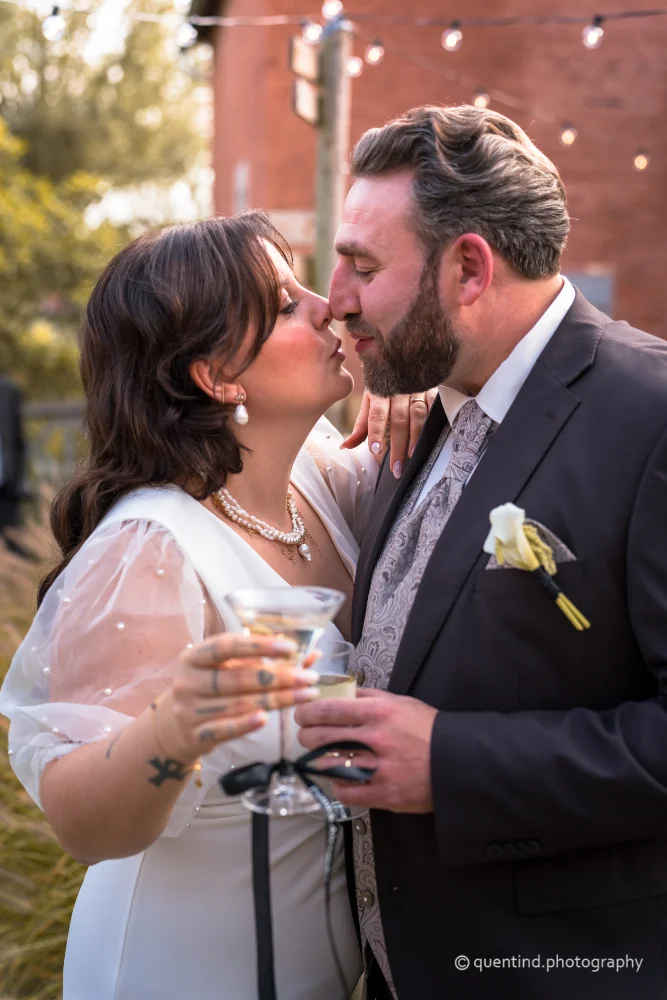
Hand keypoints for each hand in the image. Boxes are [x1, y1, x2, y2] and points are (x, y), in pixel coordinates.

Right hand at [156, 633, 319, 761]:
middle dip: (279, 677)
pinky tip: (266, 718)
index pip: (227, 646)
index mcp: (194, 657)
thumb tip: (310, 655)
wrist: (172, 726)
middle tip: (309, 677)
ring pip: (238, 704)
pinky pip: (225, 730)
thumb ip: (262, 660)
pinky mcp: (195, 736)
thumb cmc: (208, 688)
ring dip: (277, 700)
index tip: (290, 648)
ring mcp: (189, 710)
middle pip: (238, 678)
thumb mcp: (225, 668)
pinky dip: (245, 724)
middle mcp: (187, 681)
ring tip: (306, 695)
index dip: (259, 646)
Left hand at [295, 688, 436, 812]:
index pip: (329, 709)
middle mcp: (376, 738)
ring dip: (318, 760)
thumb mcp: (401, 702)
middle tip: (305, 735)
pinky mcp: (383, 793)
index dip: (308, 712)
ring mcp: (378, 768)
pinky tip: (339, 779)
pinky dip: (337, 785)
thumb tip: (343, 691)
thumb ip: (370, 696)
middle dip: (306, 736)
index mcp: (379, 712)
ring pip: (329, 764)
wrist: (457, 761)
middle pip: (322, 737)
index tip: (301, 714)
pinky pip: (345, 791)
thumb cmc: (428, 730)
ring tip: (318, 757)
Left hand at [341, 389, 436, 476]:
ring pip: (418, 414)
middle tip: (396, 467)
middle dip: (397, 445)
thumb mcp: (369, 401)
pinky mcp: (432, 389)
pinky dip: (433, 421)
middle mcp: (398, 390)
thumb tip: (345, 446)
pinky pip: (435, 405)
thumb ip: (361, 426)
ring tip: (413, 454)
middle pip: (398, 419)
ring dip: (416, 436)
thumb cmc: (383, 386)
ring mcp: (417, 389)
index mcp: (379, 392)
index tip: (376, 450)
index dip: (376, 432)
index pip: (377, 414)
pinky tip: (432, 436)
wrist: (401, 357)